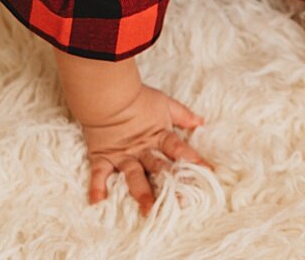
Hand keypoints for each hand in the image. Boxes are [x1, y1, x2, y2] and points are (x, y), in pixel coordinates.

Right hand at [79, 83, 215, 214]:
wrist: (108, 94)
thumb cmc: (137, 98)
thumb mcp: (164, 104)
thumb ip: (182, 115)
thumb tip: (201, 122)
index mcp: (158, 137)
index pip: (178, 149)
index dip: (193, 159)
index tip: (208, 172)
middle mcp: (142, 150)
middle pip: (158, 168)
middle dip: (169, 184)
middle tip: (181, 202)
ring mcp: (123, 155)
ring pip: (133, 176)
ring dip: (141, 193)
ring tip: (148, 210)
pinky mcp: (103, 156)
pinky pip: (99, 174)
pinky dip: (96, 187)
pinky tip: (97, 202)